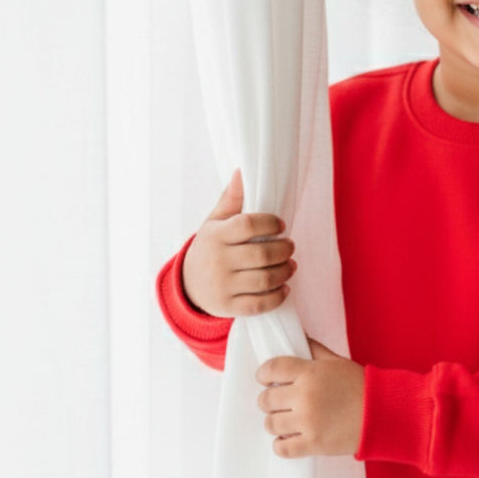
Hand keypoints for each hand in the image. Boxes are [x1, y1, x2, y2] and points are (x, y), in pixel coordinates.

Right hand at [182, 167, 295, 317]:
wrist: (188, 285)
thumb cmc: (210, 247)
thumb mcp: (215, 221)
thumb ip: (232, 198)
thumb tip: (242, 170)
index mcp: (215, 235)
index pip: (248, 225)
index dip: (271, 223)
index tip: (281, 224)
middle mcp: (217, 261)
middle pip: (262, 255)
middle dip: (284, 249)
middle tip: (290, 246)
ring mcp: (222, 286)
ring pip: (264, 280)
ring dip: (285, 271)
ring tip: (291, 265)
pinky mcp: (228, 307)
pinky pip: (259, 304)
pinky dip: (278, 296)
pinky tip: (285, 287)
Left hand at [255, 339, 364, 458]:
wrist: (382, 413)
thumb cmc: (360, 386)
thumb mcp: (336, 362)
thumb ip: (313, 350)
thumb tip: (297, 338)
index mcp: (309, 372)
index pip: (271, 369)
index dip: (263, 374)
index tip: (266, 379)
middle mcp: (305, 396)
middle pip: (265, 399)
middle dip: (269, 401)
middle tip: (279, 403)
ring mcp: (308, 422)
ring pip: (270, 424)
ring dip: (275, 422)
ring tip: (286, 421)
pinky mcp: (313, 443)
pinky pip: (281, 448)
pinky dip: (282, 444)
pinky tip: (290, 438)